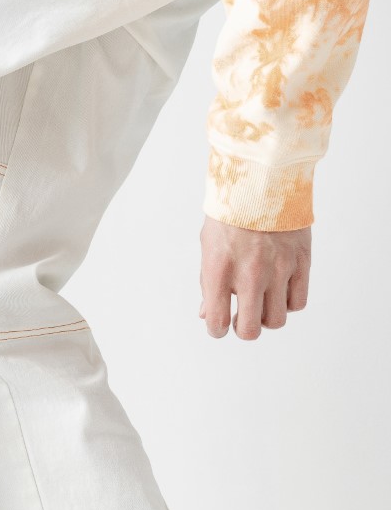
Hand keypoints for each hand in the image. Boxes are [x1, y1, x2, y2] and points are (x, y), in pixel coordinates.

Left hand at [199, 217, 311, 339]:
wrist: (263, 178)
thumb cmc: (231, 213)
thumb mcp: (208, 246)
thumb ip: (208, 284)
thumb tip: (208, 315)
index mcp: (220, 270)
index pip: (217, 322)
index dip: (216, 330)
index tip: (219, 325)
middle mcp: (251, 273)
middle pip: (251, 330)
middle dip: (243, 328)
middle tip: (241, 316)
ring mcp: (279, 268)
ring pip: (277, 320)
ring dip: (267, 316)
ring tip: (261, 300)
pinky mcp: (301, 262)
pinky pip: (298, 302)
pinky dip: (288, 302)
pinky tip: (279, 289)